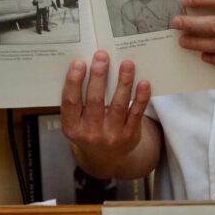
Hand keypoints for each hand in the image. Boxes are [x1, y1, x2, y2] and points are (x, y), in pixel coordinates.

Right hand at [60, 51, 150, 177]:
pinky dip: (141, 98)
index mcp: (72, 126)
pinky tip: (143, 83)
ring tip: (127, 64)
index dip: (74, 82)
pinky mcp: (130, 135)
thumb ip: (79, 98)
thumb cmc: (88, 129)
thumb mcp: (76, 120)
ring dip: (123, 83)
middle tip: (102, 56)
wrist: (105, 159)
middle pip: (95, 101)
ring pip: (118, 105)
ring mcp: (112, 135)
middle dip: (99, 76)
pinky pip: (136, 114)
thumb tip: (89, 64)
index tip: (79, 62)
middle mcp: (91, 132)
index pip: (70, 102)